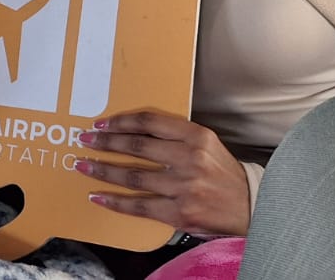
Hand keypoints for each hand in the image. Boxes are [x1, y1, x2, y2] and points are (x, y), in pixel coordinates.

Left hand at [74, 110, 250, 236]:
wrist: (251, 207)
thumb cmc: (223, 174)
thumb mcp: (206, 144)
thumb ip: (176, 136)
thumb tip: (133, 132)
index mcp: (196, 136)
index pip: (150, 122)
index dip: (121, 121)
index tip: (101, 123)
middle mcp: (189, 159)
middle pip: (137, 146)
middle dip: (106, 142)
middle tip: (84, 140)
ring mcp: (184, 187)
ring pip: (133, 175)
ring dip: (103, 170)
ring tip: (83, 165)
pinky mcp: (179, 213)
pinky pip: (139, 206)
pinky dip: (115, 201)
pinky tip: (98, 196)